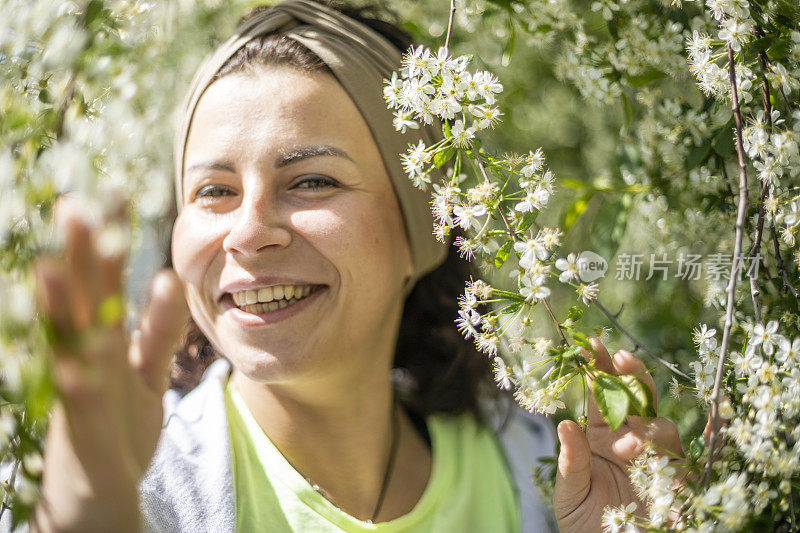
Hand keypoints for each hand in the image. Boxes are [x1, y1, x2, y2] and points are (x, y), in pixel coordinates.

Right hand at [31, 196, 188, 532]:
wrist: (103, 489)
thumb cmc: (119, 424)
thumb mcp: (147, 370)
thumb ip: (160, 329)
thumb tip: (168, 280)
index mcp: (103, 339)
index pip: (106, 281)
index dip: (110, 241)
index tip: (114, 194)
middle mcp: (85, 355)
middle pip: (82, 299)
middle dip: (78, 257)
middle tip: (75, 206)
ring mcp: (80, 388)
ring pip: (68, 342)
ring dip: (59, 308)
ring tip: (50, 269)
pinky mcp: (83, 426)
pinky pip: (81, 401)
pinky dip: (76, 381)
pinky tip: (72, 361)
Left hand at [553, 337, 682, 532]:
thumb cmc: (584, 523)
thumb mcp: (570, 492)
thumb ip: (570, 461)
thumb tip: (564, 424)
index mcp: (601, 435)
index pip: (601, 394)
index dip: (599, 368)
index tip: (590, 344)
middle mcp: (630, 440)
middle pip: (639, 399)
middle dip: (633, 375)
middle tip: (621, 360)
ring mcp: (656, 460)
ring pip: (663, 427)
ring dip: (646, 428)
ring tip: (626, 446)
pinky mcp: (677, 484)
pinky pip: (686, 461)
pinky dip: (679, 449)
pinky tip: (664, 447)